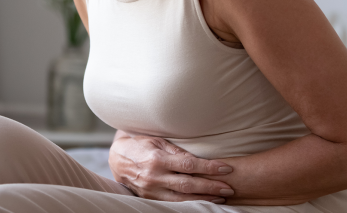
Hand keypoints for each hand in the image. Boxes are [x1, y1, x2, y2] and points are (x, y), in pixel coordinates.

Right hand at [109, 132, 234, 202]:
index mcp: (158, 159)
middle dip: (211, 187)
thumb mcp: (157, 141)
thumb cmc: (140, 145)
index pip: (189, 165)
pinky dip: (190, 204)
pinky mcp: (150, 198)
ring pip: (183, 199)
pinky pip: (173, 204)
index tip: (226, 168)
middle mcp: (155, 176)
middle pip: (189, 185)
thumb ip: (177, 150)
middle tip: (230, 187)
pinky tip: (203, 202)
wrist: (117, 158)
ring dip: (204, 199)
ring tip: (221, 197)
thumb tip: (198, 159)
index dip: (209, 168)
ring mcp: (152, 190)